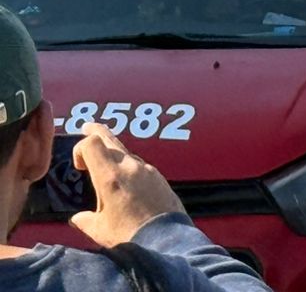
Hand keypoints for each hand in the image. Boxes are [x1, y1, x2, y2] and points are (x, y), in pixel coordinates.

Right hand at [67, 124, 184, 247]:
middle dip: (96, 132)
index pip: (93, 143)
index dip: (80, 148)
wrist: (166, 239)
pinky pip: (139, 165)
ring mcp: (147, 170)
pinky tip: (125, 181)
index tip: (79, 166)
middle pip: (110, 139)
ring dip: (113, 153)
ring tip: (105, 163)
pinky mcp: (159, 177)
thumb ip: (84, 220)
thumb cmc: (130, 235)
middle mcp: (130, 167)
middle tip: (87, 127)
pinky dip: (128, 166)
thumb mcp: (99, 229)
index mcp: (111, 176)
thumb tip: (78, 218)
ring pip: (126, 152)